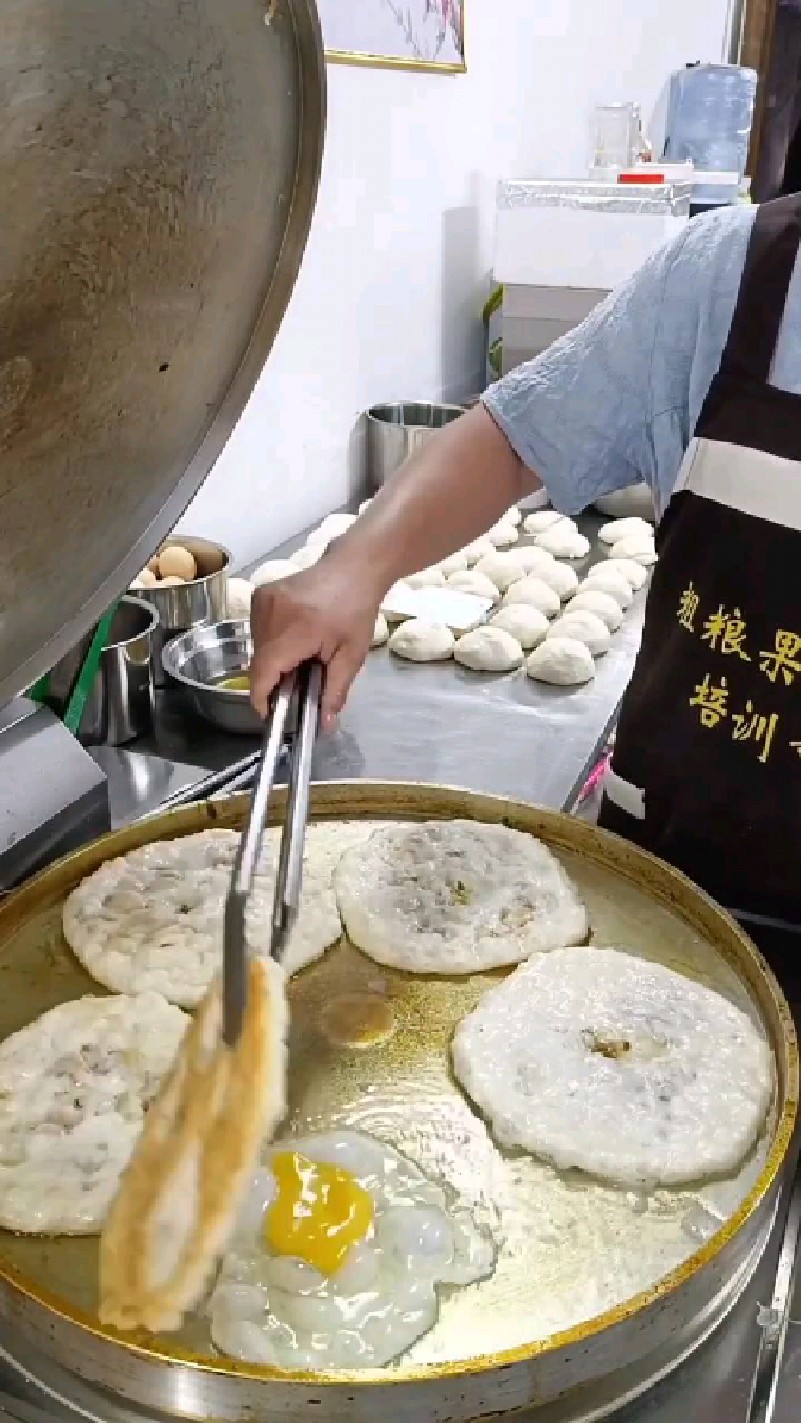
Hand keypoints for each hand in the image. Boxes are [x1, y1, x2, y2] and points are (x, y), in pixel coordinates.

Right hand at [249, 557, 381, 727]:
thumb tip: (325, 726)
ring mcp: (262, 601)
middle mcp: (270, 614)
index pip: (262, 675)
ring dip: (273, 659)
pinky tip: (295, 636)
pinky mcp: (260, 595)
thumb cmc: (356, 610)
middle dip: (274, 678)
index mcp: (293, 631)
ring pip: (257, 647)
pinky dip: (272, 641)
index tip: (271, 714)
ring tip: (301, 656)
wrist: (353, 568)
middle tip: (300, 681)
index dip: (262, 699)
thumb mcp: (351, 655)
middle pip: (259, 662)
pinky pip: (258, 630)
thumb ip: (334, 691)